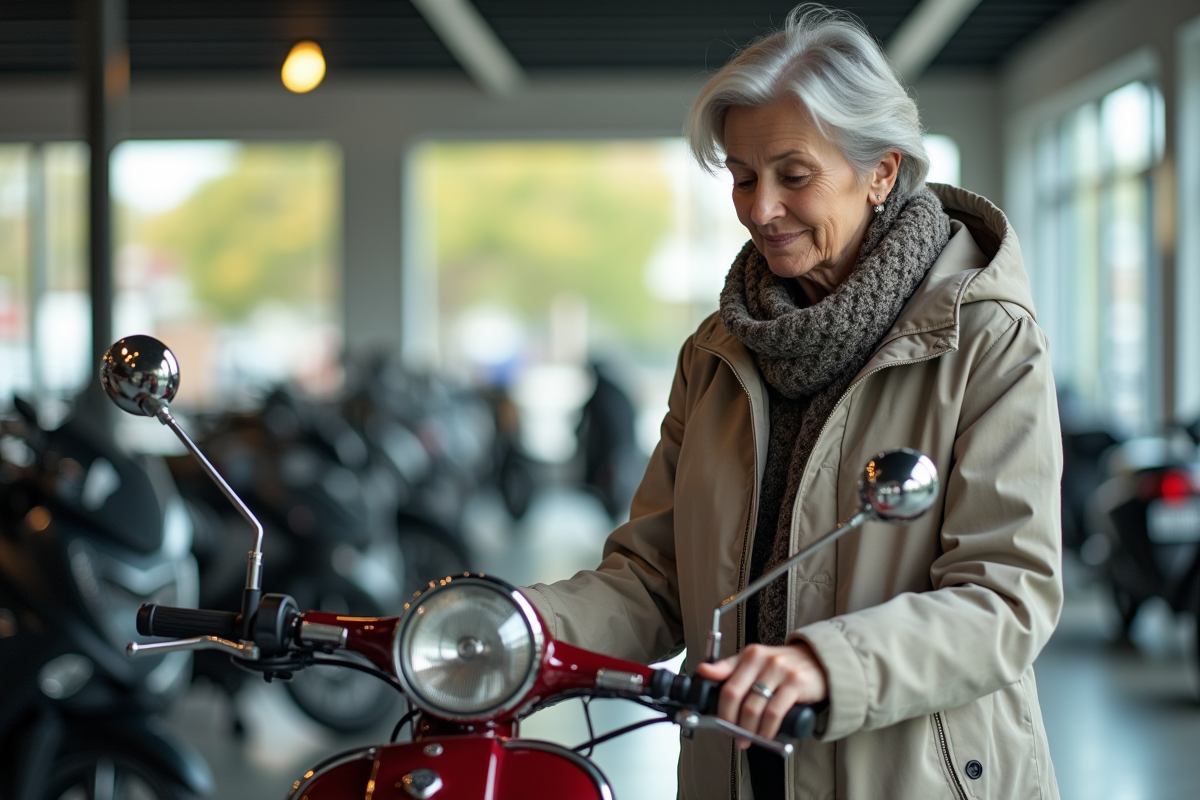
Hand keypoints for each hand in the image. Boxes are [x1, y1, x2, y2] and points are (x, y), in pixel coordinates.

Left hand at [694, 642, 827, 747]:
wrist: (820, 662)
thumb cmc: (784, 666)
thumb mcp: (756, 663)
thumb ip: (730, 668)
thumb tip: (703, 671)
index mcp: (750, 654)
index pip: (726, 684)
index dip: (720, 708)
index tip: (719, 723)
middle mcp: (763, 659)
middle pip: (736, 696)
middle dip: (731, 722)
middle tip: (734, 736)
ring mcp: (780, 670)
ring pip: (754, 707)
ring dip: (748, 730)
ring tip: (749, 739)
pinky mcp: (796, 683)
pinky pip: (774, 713)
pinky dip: (767, 729)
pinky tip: (765, 735)